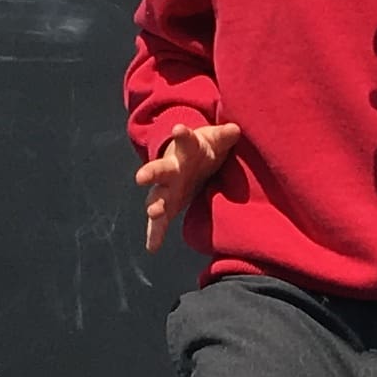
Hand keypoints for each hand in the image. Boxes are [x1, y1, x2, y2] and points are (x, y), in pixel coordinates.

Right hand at [135, 119, 243, 251]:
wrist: (188, 161)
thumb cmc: (203, 149)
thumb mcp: (215, 140)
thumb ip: (224, 136)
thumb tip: (235, 129)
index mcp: (184, 150)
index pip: (184, 140)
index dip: (182, 134)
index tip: (178, 130)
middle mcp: (171, 169)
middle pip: (159, 169)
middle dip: (150, 173)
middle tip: (141, 177)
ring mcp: (167, 188)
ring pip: (156, 197)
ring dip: (154, 205)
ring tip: (154, 212)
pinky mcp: (168, 205)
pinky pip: (159, 222)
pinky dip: (155, 234)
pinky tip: (152, 247)